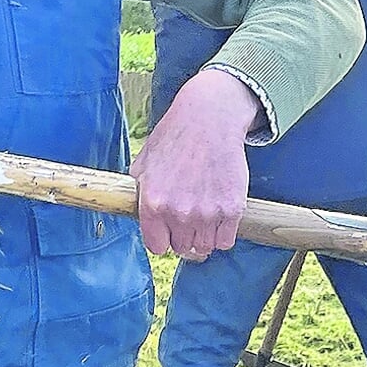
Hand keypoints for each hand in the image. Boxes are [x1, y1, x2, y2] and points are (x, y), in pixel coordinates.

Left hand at [131, 68, 253, 261]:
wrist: (210, 119)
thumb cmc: (175, 137)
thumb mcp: (143, 163)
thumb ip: (137, 194)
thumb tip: (133, 213)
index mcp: (153, 204)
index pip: (157, 247)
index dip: (163, 238)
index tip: (169, 229)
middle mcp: (179, 213)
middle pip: (182, 248)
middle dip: (184, 235)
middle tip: (189, 216)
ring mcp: (208, 212)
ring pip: (205, 247)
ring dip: (204, 236)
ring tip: (204, 215)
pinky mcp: (232, 208)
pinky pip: (226, 240)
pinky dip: (223, 233)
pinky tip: (219, 216)